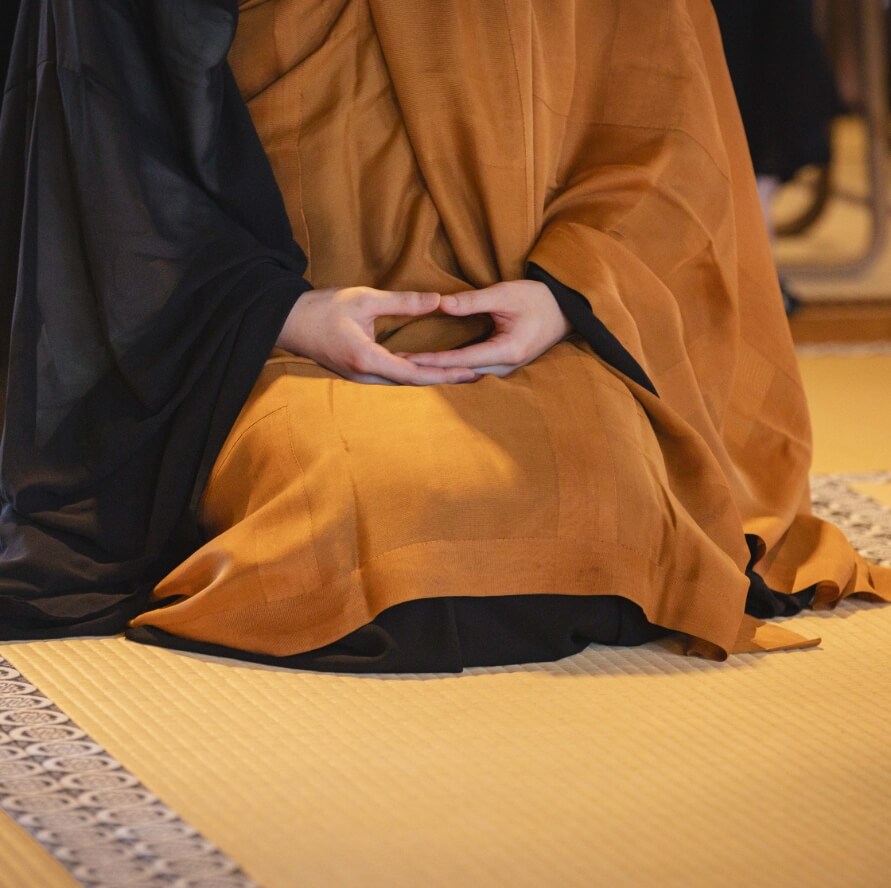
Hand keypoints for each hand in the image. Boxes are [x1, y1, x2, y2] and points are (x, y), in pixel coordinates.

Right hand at [275, 286, 477, 384]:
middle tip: (475, 375)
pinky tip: (429, 368)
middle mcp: (366, 375)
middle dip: (444, 379)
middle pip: (413, 383)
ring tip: (458, 373)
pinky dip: (414, 373)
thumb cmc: (321, 308)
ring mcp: (360, 377)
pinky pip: (392, 376)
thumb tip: (439, 301)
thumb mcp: (364, 299)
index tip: (470, 372)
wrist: (286, 321)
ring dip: (430, 378)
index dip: (445, 374)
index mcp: (368, 359)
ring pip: (403, 382)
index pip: (415, 373)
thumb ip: (403, 303)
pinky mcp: (358, 372)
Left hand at [402, 280, 570, 376]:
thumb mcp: (505, 294)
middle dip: (429, 372)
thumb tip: (441, 304)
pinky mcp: (502, 367)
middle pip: (459, 374)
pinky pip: (471, 371)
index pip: (460, 359)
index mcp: (506, 351)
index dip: (432, 360)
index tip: (406, 360)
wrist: (565, 311)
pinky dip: (451, 369)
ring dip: (438, 374)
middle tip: (398, 368)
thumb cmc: (538, 299)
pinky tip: (431, 367)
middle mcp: (504, 367)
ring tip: (409, 371)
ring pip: (464, 376)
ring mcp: (504, 370)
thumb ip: (473, 301)